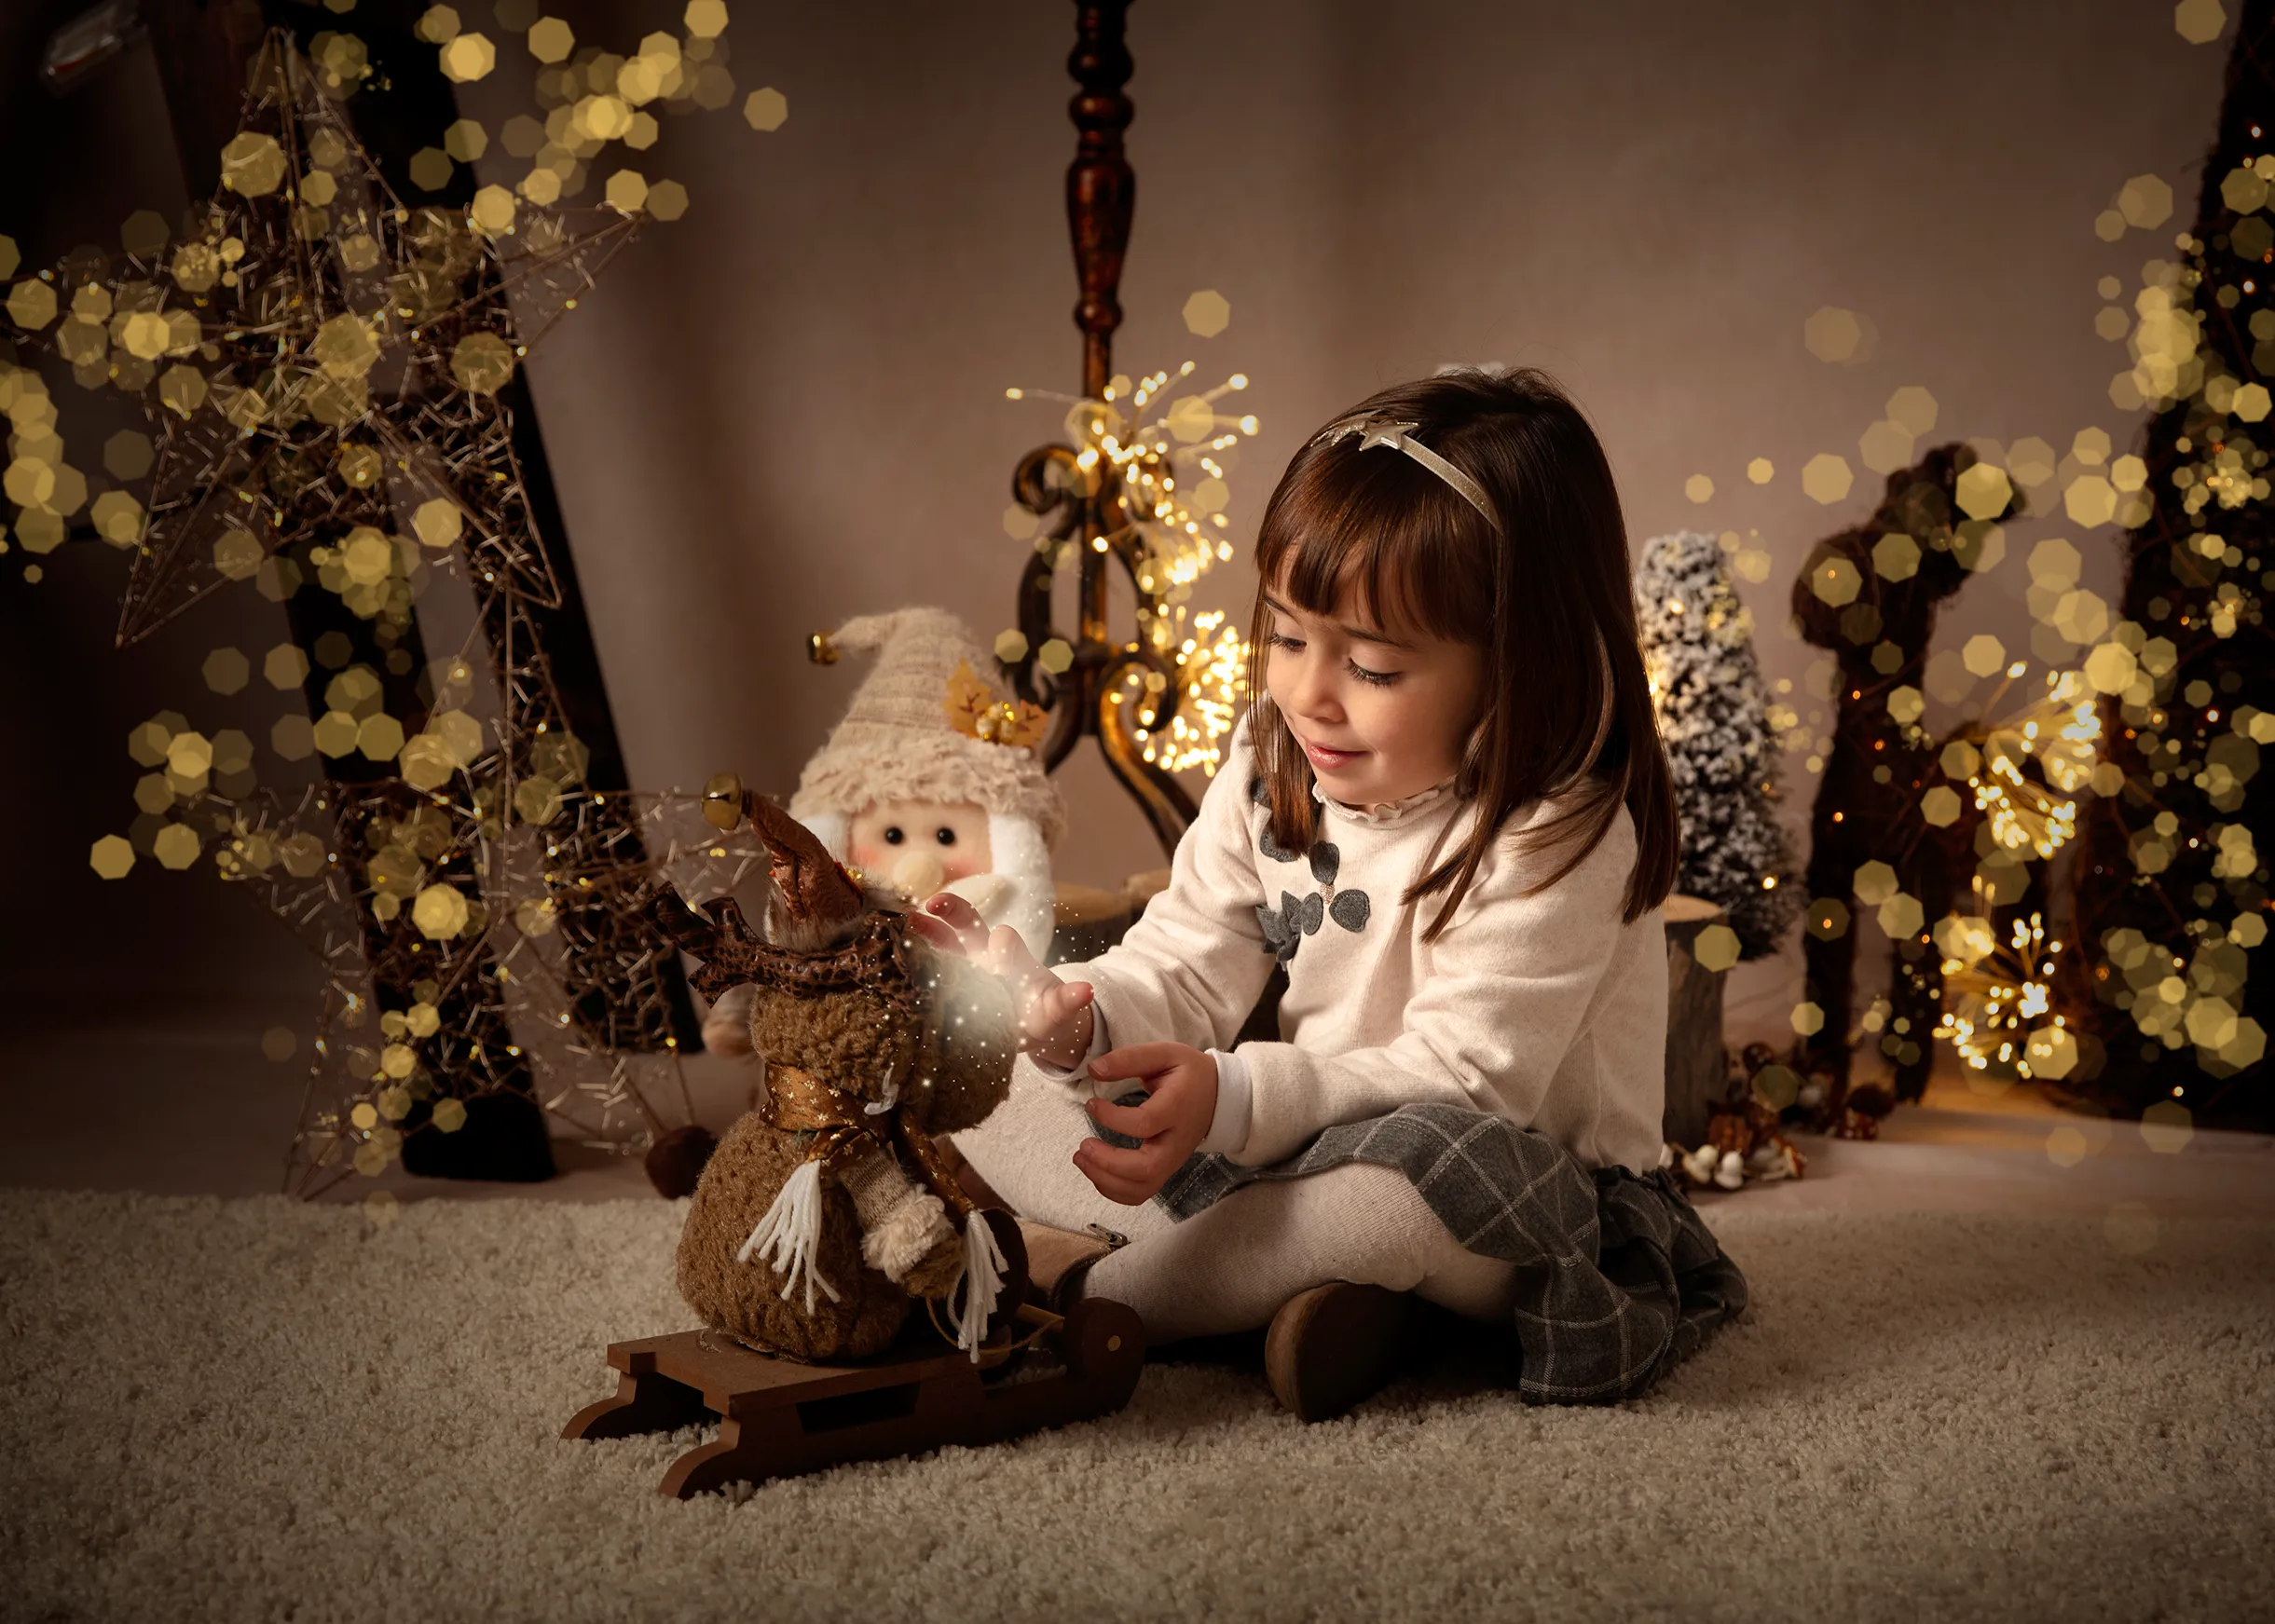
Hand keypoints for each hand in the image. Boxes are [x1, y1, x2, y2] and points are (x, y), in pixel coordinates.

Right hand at [907, 893, 1093, 1070]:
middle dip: (954, 911)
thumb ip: (1067, 1001)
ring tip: (905, 923)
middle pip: (969, 924)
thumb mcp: (1055, 1009)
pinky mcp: (944, 987)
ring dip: (926, 933)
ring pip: (942, 943)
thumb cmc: (1041, 1010)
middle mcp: (983, 955)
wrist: (1026, 1021)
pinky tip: (886, 960)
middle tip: (935, 905)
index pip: (1007, 944)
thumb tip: (1086, 990)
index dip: (1004, 944)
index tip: (1001, 940)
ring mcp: (960, 968)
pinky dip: (911, 966)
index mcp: (1012, 959)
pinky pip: (926, 974)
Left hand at [1073, 1042, 1217, 1204]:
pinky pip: (1141, 1193)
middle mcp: (1176, 1141)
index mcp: (1177, 1108)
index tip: (1091, 1105)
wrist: (1219, 1097)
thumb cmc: (1188, 1074)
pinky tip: (1097, 1172)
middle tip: (1082, 1147)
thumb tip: (1093, 1070)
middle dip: (1108, 1163)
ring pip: (1142, 1188)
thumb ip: (1129, 1059)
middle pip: (1146, 1169)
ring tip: (1081, 1160)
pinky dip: (1115, 1191)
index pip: (1145, 1123)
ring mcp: (1173, 1161)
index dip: (1113, 1118)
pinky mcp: (1166, 1171)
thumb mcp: (1165, 1054)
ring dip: (1106, 1181)